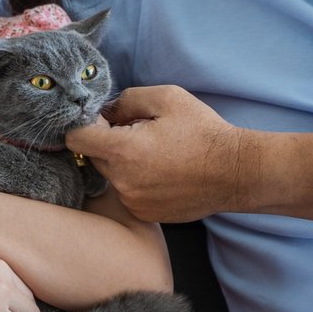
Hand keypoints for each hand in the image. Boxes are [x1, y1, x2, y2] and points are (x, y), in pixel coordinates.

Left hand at [65, 85, 245, 222]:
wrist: (236, 172)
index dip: (86, 124)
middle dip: (108, 141)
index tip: (104, 120)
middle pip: (93, 156)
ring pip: (111, 175)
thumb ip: (126, 99)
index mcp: (123, 151)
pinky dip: (136, 180)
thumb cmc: (204, 132)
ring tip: (156, 153)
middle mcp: (122, 181)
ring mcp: (133, 201)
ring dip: (123, 162)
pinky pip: (127, 192)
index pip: (76, 138)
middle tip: (139, 132)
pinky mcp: (144, 214)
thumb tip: (105, 111)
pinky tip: (163, 171)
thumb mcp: (166, 98)